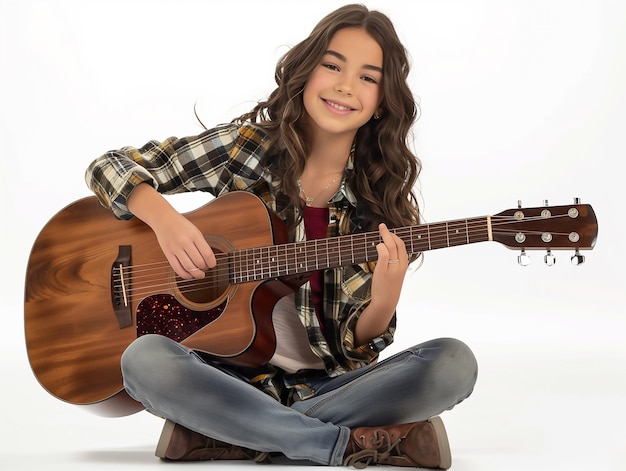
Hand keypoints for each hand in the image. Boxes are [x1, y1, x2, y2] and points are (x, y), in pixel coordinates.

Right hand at [126, 184, 215, 278]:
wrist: (163, 219)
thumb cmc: (181, 225)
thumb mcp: (195, 231)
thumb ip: (201, 244)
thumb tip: (208, 260)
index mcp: (194, 235)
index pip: (207, 253)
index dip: (212, 263)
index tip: (212, 265)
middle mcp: (184, 241)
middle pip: (199, 262)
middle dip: (204, 268)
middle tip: (205, 269)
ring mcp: (175, 248)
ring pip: (189, 267)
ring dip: (196, 274)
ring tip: (199, 274)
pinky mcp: (167, 253)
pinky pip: (177, 268)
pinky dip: (185, 275)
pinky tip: (189, 275)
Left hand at [354, 223, 407, 344]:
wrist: (386, 302)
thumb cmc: (389, 288)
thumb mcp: (396, 274)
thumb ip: (394, 263)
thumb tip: (388, 251)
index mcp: (404, 265)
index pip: (403, 246)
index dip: (396, 237)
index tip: (389, 232)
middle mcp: (400, 265)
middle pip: (398, 243)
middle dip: (389, 233)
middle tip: (382, 226)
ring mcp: (392, 268)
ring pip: (391, 246)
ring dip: (384, 237)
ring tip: (378, 232)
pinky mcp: (383, 270)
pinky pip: (383, 253)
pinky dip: (379, 246)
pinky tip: (376, 246)